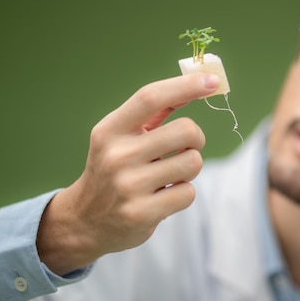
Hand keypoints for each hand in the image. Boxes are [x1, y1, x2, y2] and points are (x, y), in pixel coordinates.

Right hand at [36, 72, 219, 275]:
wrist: (86, 220)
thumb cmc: (116, 168)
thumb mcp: (122, 136)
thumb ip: (156, 112)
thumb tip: (199, 82)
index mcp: (110, 130)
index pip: (150, 97)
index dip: (185, 85)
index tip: (213, 80)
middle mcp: (116, 155)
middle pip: (186, 130)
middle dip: (196, 138)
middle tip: (186, 148)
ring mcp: (128, 186)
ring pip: (193, 162)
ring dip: (190, 168)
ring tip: (170, 175)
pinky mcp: (141, 213)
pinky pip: (188, 192)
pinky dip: (183, 193)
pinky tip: (163, 196)